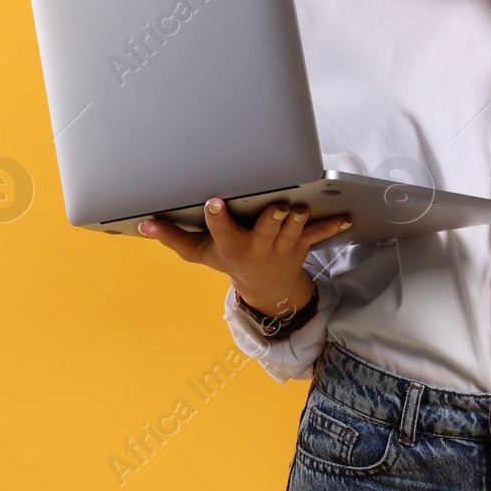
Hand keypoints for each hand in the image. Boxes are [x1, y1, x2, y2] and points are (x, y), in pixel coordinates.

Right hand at [139, 198, 351, 308]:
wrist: (266, 288)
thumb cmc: (229, 262)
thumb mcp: (200, 254)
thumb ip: (172, 237)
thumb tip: (143, 223)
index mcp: (232, 246)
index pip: (221, 230)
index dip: (217, 218)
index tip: (214, 202)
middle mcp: (258, 247)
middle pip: (266, 231)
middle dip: (271, 220)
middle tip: (274, 207)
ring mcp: (283, 246)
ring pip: (293, 230)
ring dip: (298, 220)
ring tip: (299, 208)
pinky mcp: (301, 244)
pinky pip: (319, 234)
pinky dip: (332, 226)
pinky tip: (346, 216)